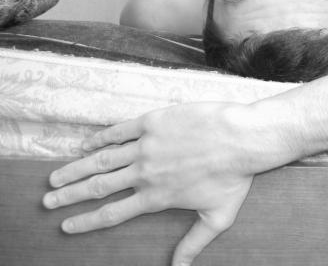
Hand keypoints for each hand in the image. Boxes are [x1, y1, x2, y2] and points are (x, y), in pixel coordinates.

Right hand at [42, 101, 285, 265]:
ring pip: (101, 160)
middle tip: (47, 201)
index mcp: (156, 197)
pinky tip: (86, 144)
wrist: (243, 138)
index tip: (65, 226)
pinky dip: (100, 138)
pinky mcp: (154, 122)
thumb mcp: (217, 218)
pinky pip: (119, 130)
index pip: (112, 213)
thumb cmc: (235, 177)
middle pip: (98, 187)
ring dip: (75, 169)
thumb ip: (194, 244)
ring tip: (55, 176)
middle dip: (68, 196)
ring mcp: (147, 146)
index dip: (85, 221)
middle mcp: (145, 173)